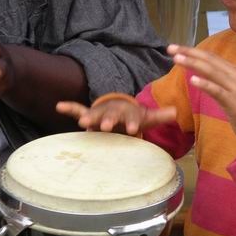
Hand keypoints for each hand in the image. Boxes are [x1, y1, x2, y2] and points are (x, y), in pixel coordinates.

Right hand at [56, 99, 175, 134]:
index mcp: (128, 112)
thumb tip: (176, 112)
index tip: (134, 129)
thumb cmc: (134, 116)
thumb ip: (160, 116)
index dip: (133, 122)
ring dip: (89, 118)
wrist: (120, 109)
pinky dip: (69, 107)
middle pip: (111, 115)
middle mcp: (113, 111)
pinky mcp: (89, 115)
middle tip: (106, 126)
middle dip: (109, 120)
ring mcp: (100, 113)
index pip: (131, 117)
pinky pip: (78, 110)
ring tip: (82, 123)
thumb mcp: (147, 116)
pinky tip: (59, 105)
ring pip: (94, 115)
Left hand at [168, 44, 235, 143]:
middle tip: (170, 48)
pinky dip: (205, 84)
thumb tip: (200, 72)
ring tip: (177, 58)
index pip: (210, 56)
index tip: (175, 47)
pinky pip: (217, 90)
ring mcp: (235, 88)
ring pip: (211, 71)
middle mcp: (235, 75)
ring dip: (193, 63)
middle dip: (189, 52)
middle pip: (208, 60)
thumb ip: (218, 79)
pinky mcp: (234, 102)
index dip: (192, 50)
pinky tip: (192, 80)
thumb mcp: (231, 89)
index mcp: (233, 71)